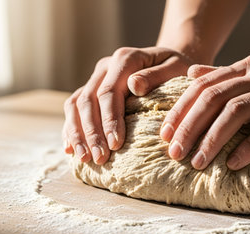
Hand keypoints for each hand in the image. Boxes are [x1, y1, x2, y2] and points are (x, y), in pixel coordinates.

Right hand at [63, 47, 192, 164]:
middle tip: (101, 158)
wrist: (170, 62)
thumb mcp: (176, 68)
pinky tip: (71, 149)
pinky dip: (71, 128)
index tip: (116, 144)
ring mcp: (96, 77)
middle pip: (89, 100)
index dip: (110, 119)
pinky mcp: (91, 89)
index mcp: (125, 58)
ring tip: (85, 158)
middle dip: (93, 132)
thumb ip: (156, 76)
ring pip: (76, 105)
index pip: (110, 91)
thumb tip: (134, 85)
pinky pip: (73, 108)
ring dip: (78, 133)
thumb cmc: (178, 69)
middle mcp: (106, 66)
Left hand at [160, 54, 249, 169]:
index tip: (165, 134)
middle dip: (188, 126)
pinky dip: (248, 146)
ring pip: (237, 112)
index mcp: (248, 66)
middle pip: (214, 98)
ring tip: (197, 162)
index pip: (204, 85)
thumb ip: (228, 76)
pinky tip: (233, 162)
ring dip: (212, 138)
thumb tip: (192, 74)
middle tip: (174, 152)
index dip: (181, 109)